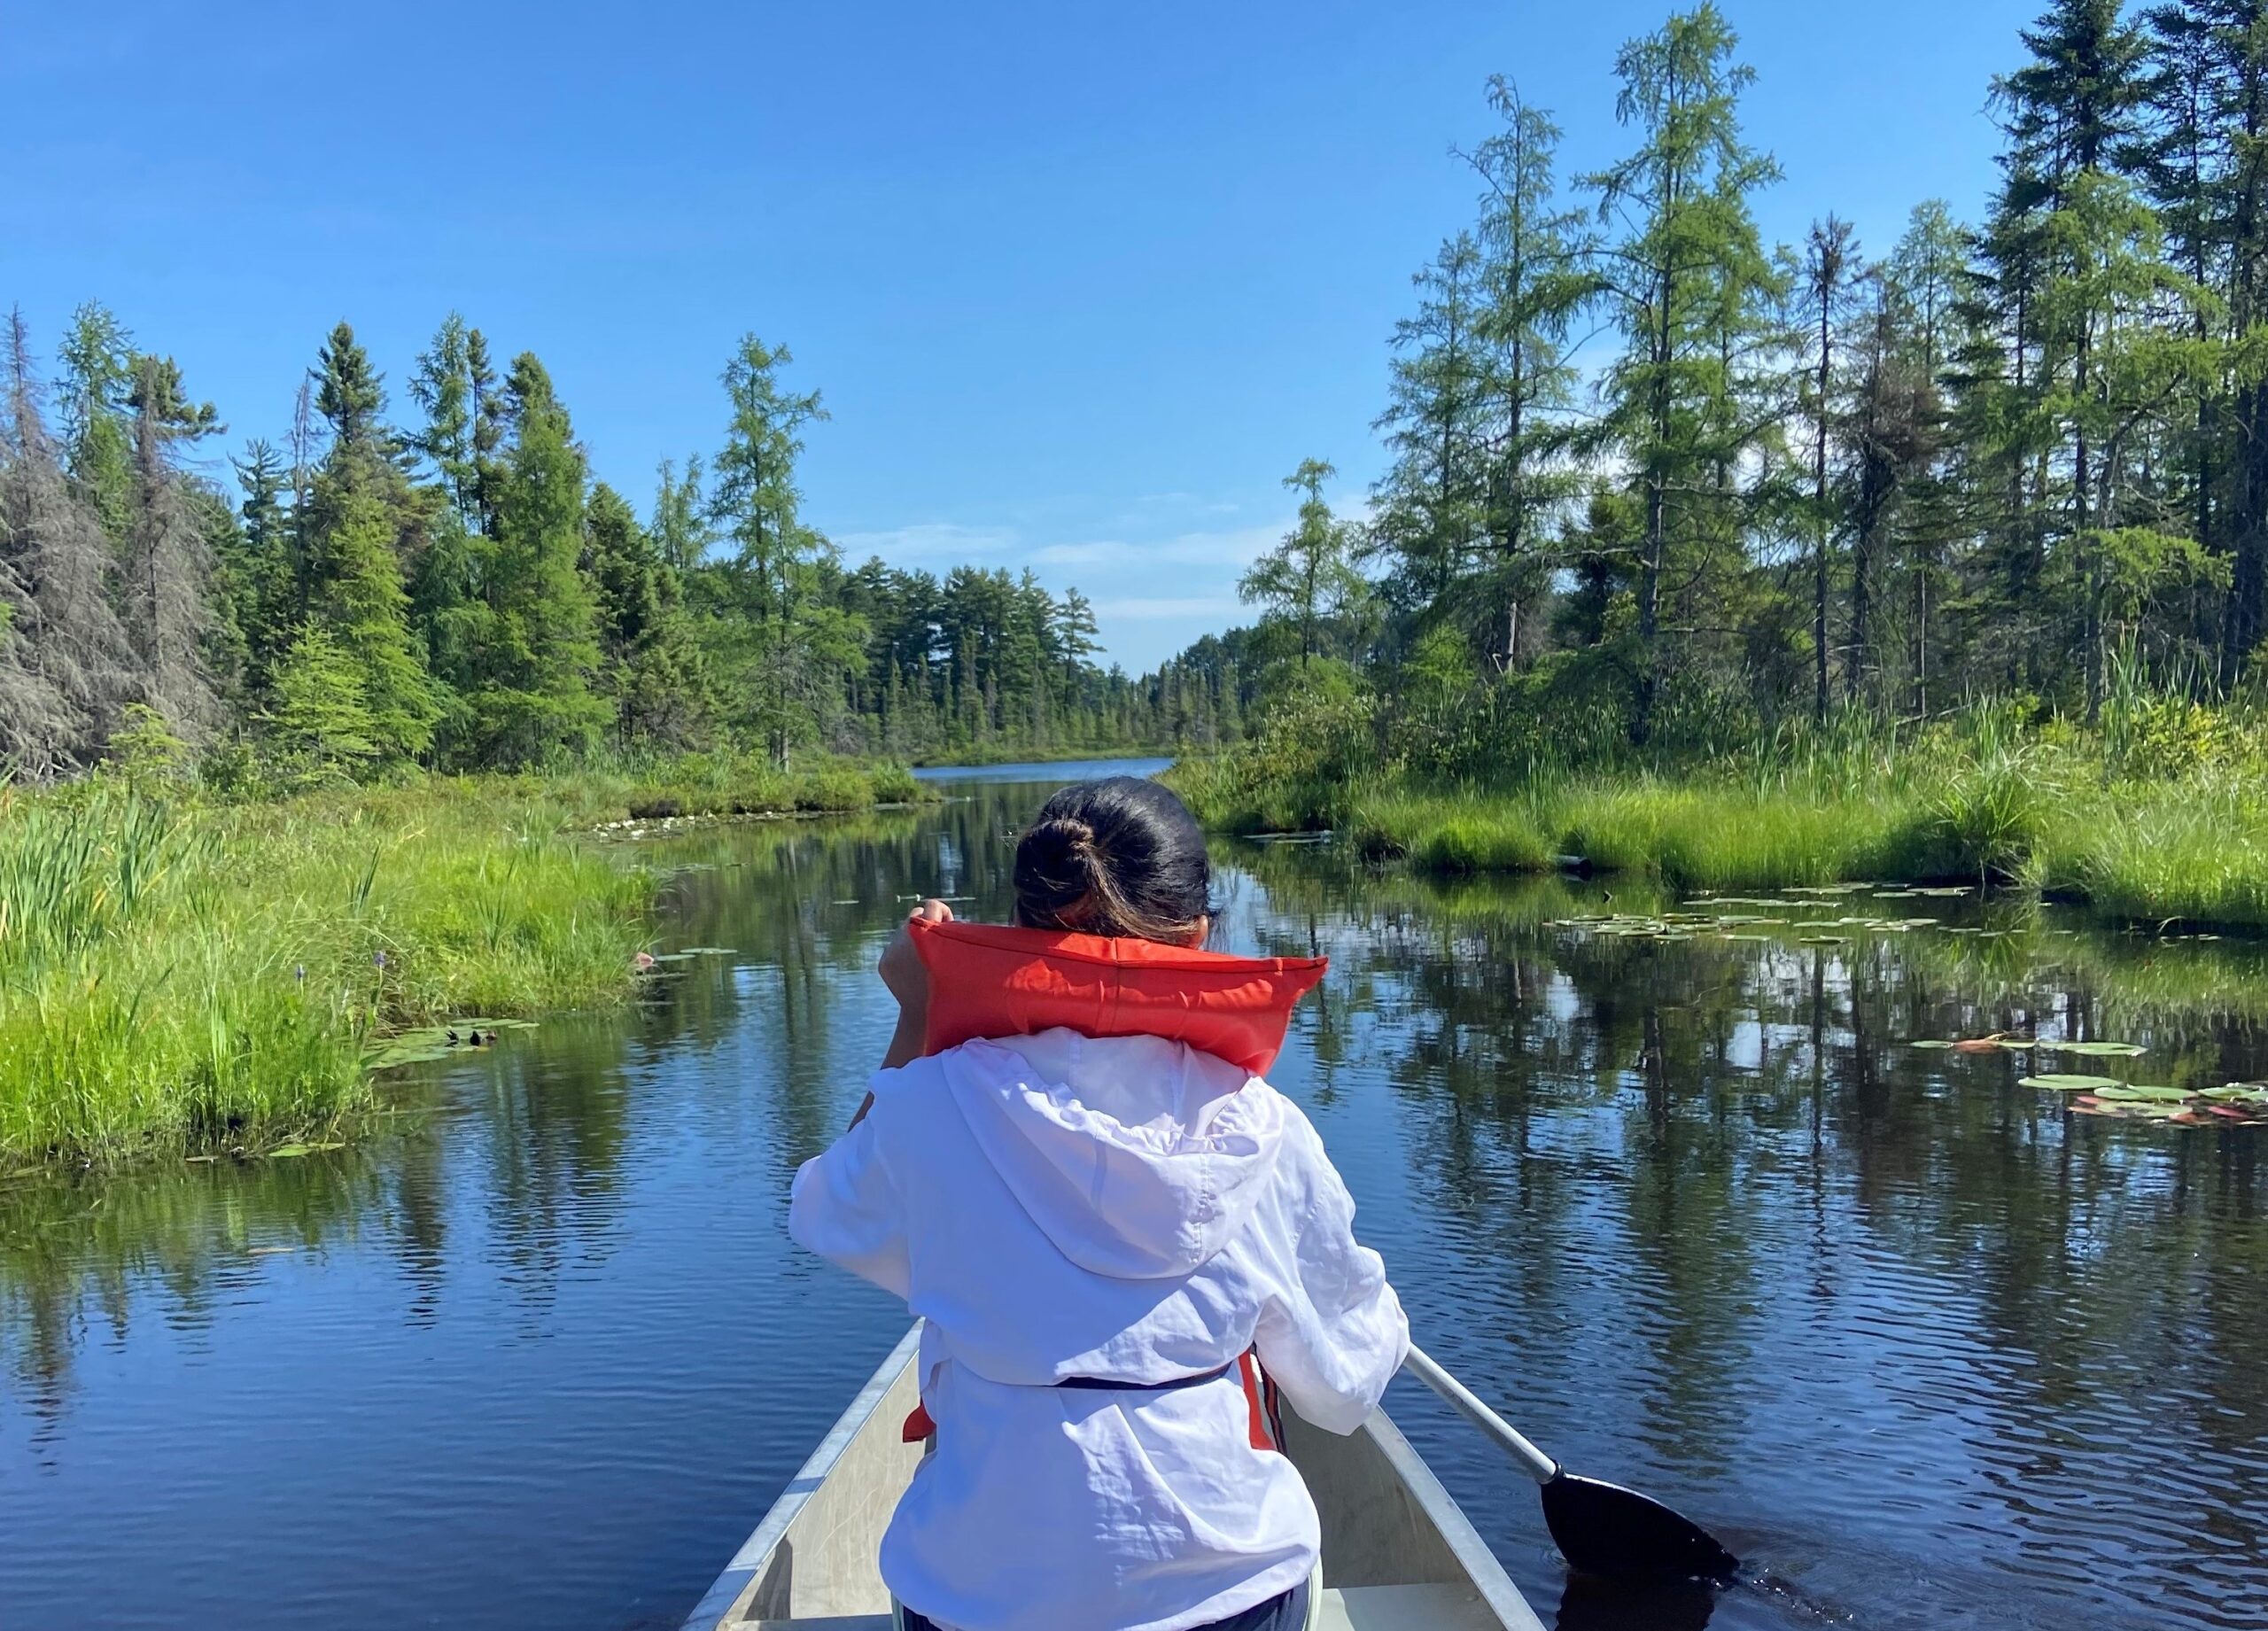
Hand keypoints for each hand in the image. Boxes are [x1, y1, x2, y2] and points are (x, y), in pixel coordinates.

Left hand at [879, 898, 952, 1013]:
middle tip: (938, 941)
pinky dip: (904, 953)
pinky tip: (915, 967)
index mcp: (927, 933)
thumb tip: (956, 920)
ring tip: (928, 956)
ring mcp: (891, 950)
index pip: (932, 906)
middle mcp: (905, 937)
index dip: (943, 914)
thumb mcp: (964, 956)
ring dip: (915, 937)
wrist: (929, 1013)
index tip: (948, 926)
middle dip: (927, 925)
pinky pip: (894, 947)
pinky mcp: (884, 961)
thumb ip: (959, 932)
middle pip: (915, 915)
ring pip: (903, 930)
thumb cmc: (955, 984)